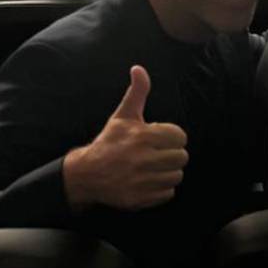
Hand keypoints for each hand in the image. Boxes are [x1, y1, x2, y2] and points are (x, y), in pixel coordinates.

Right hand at [62, 66, 188, 212]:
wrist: (86, 174)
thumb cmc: (110, 142)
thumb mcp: (123, 116)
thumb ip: (137, 92)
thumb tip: (138, 68)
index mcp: (143, 136)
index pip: (180, 137)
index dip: (172, 137)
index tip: (160, 139)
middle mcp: (143, 159)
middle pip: (181, 157)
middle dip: (171, 155)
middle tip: (157, 154)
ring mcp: (141, 181)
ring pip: (176, 176)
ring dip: (168, 172)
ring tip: (153, 168)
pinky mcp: (140, 199)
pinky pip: (168, 194)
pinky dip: (161, 190)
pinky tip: (148, 182)